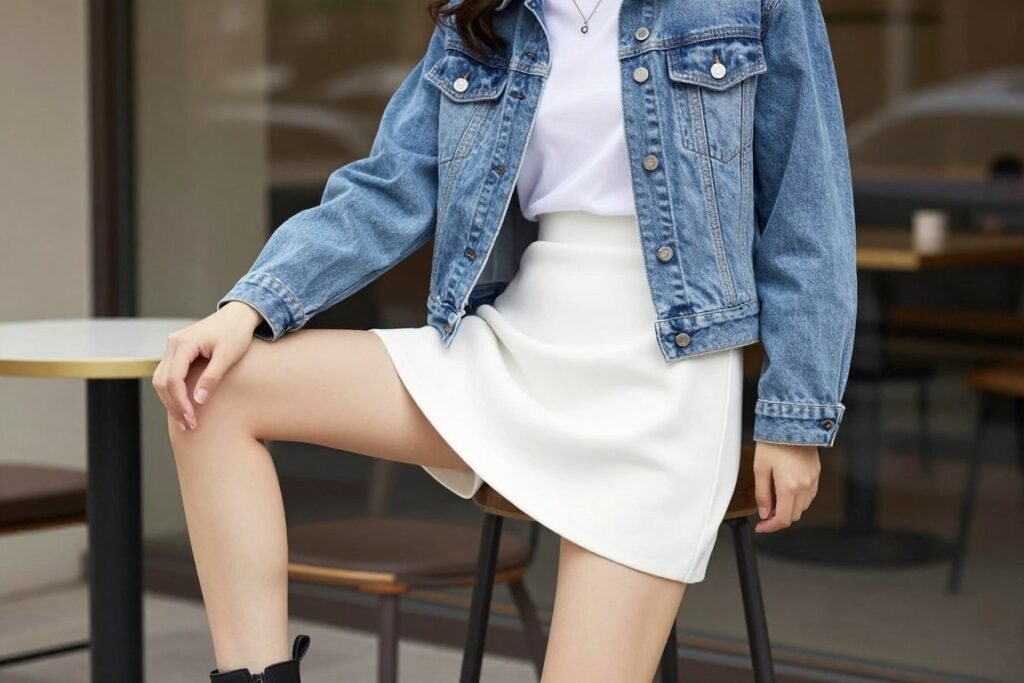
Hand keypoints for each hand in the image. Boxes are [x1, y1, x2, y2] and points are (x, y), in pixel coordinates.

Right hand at [152, 301, 263, 430]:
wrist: (238, 315)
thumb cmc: (236, 333)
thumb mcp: (228, 356)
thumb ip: (212, 377)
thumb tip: (198, 401)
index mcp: (183, 343)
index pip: (173, 379)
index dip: (181, 403)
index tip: (192, 420)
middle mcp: (172, 343)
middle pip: (162, 382)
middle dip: (174, 406)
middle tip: (189, 425)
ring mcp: (173, 347)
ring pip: (161, 380)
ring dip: (171, 401)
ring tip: (186, 420)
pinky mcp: (178, 352)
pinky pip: (168, 375)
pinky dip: (173, 392)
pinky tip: (185, 406)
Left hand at [752, 441, 820, 532]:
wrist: (792, 422)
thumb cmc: (773, 442)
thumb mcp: (760, 468)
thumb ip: (762, 494)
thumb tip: (764, 512)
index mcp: (789, 487)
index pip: (782, 519)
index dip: (770, 527)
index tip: (761, 526)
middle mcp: (804, 486)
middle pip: (793, 515)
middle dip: (778, 518)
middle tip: (764, 511)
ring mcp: (813, 480)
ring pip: (802, 507)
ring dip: (789, 508)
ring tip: (774, 499)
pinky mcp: (816, 473)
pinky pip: (809, 495)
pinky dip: (798, 499)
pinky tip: (787, 491)